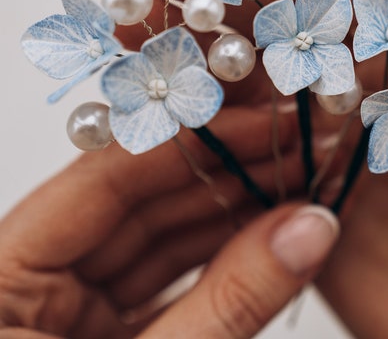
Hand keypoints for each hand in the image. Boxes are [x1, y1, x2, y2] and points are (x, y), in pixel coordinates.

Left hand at [0, 112, 338, 337]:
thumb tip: (312, 226)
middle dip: (226, 175)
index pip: (107, 175)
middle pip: (141, 201)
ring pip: (161, 240)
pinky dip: (222, 263)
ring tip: (300, 185)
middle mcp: (29, 279)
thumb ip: (232, 303)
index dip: (195, 142)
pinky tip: (274, 238)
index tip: (268, 120)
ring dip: (232, 215)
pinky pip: (168, 283)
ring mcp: (68, 312)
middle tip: (299, 149)